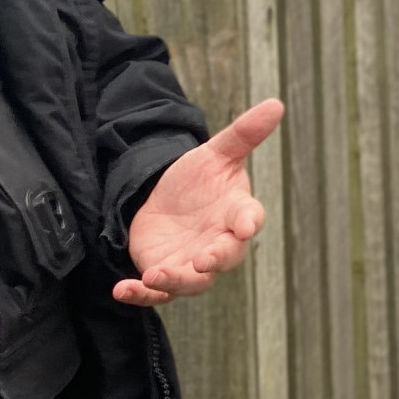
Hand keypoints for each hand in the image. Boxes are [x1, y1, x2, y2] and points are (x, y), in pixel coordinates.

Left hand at [116, 99, 280, 305]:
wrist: (166, 199)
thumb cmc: (200, 180)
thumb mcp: (216, 153)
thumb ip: (244, 133)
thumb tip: (276, 103)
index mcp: (236, 214)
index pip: (249, 218)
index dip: (249, 223)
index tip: (246, 225)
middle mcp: (218, 244)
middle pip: (223, 259)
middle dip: (214, 261)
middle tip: (203, 260)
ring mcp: (191, 263)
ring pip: (190, 282)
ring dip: (175, 281)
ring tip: (155, 275)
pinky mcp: (163, 273)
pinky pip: (155, 292)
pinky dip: (141, 295)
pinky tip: (122, 289)